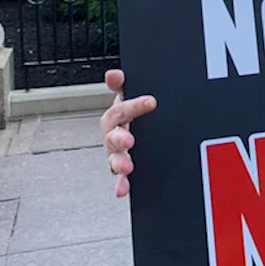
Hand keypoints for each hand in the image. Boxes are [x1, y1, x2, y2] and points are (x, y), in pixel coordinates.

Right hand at [100, 69, 156, 197]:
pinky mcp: (123, 168)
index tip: (151, 102)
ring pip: (115, 158)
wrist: (139, 129)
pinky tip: (121, 191)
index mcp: (117, 115)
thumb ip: (122, 85)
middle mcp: (114, 135)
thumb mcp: (128, 95)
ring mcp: (117, 153)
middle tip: (130, 140)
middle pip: (112, 136)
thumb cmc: (133, 111)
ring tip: (127, 167)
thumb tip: (113, 74)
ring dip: (119, 163)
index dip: (133, 106)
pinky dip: (121, 185)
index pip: (121, 110)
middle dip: (120, 138)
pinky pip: (120, 178)